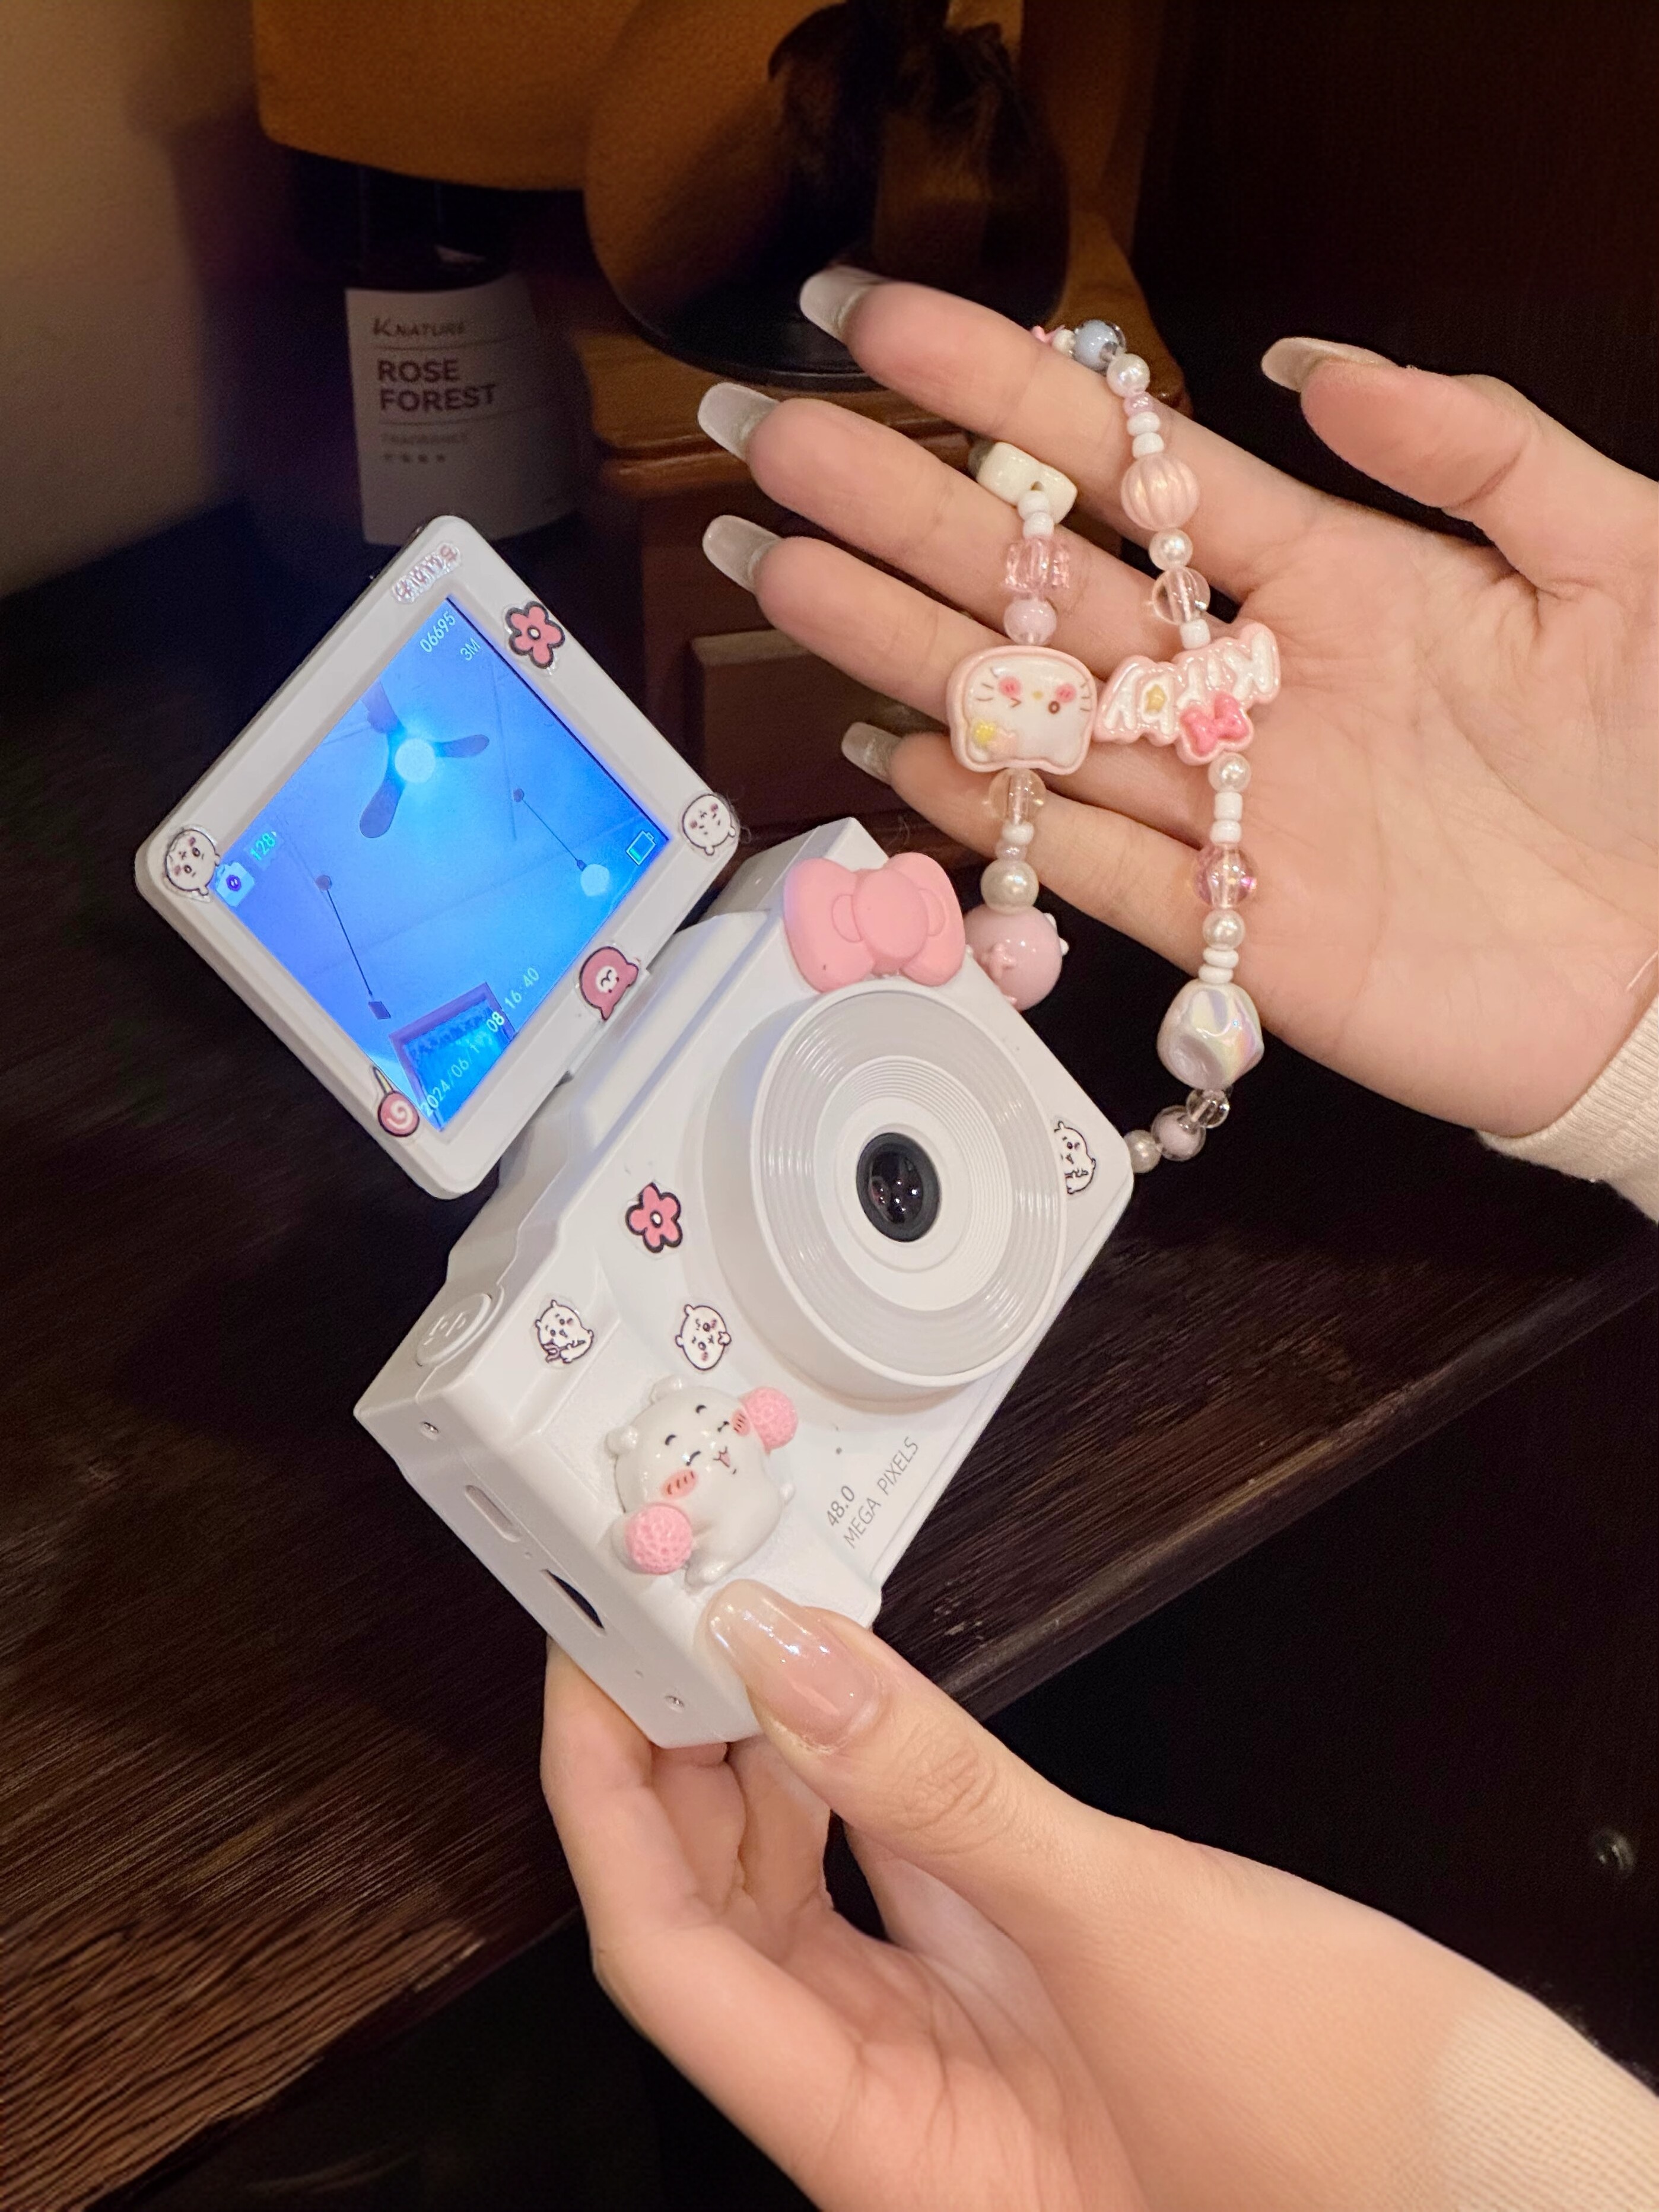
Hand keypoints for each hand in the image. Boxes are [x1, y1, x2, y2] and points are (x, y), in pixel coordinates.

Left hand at [542, 1588, 1657, 2211]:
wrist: (1501, 2178)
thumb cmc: (1333, 2110)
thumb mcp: (1115, 1923)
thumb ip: (929, 1783)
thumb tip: (772, 1650)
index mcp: (881, 2150)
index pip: (668, 1959)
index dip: (605, 1798)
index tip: (587, 1655)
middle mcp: (892, 2115)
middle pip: (712, 1922)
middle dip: (661, 1762)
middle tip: (642, 1606)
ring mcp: (954, 2054)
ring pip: (794, 1898)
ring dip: (749, 1764)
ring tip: (720, 1628)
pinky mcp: (1018, 1993)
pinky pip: (888, 1880)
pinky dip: (850, 1782)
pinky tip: (835, 1696)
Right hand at [700, 281, 1657, 1133]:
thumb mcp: (1615, 557)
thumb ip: (1476, 447)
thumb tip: (1314, 361)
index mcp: (1331, 579)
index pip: (1140, 469)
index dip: (1009, 390)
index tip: (886, 326)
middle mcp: (1250, 686)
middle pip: (1046, 584)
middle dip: (905, 508)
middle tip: (775, 442)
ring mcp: (1227, 807)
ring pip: (1036, 716)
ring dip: (903, 646)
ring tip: (783, 578)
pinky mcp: (1230, 927)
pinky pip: (1085, 862)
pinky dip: (992, 815)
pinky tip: (891, 752)